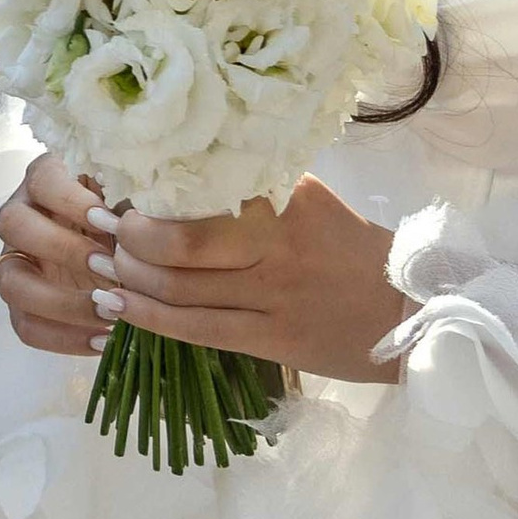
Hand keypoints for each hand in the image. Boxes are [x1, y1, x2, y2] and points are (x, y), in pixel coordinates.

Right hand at [0, 150, 112, 356]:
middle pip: (12, 223)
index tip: (109, 221)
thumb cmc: (124, 217)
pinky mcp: (21, 302)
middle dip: (62, 247)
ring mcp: (15, 261)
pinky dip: (63, 338)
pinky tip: (104, 340)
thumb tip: (148, 224)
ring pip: (11, 281)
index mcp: (45, 180)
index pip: (41, 180)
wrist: (119, 251)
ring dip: (60, 302)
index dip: (70, 200)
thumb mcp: (128, 202)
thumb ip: (131, 204)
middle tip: (110, 267)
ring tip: (111, 314)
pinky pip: (26, 325)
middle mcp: (20, 216)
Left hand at [93, 178, 405, 383]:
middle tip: (105, 229)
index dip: (150, 190)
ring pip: (180, 288)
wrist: (415, 313)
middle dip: (129, 237)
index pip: (204, 187)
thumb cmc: (353, 250)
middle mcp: (277, 243)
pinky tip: (116, 307)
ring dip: (128, 277)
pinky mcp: (274, 340)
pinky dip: (148, 318)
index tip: (118, 186)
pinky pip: (196, 330)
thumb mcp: (309, 204)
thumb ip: (252, 191)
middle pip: (180, 240)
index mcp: (286, 198)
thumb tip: (174, 178)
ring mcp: (275, 295)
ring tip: (101, 266)